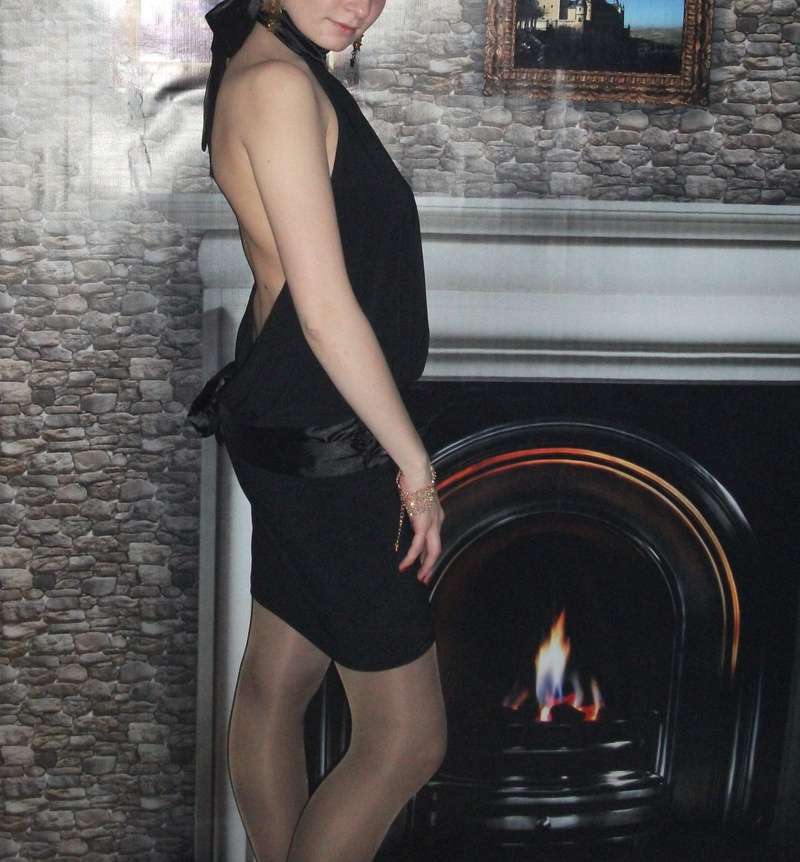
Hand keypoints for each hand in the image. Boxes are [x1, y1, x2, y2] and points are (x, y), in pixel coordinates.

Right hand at [397, 470, 443, 584]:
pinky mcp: (423, 525)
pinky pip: (418, 546)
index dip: (429, 553)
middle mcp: (438, 522)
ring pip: (432, 551)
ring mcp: (432, 524)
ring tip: (419, 578)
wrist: (417, 472)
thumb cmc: (414, 480)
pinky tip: (404, 566)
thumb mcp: (416, 498)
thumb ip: (415, 509)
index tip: (424, 563)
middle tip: (425, 579)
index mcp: (436, 516)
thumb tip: (410, 513)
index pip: (434, 539)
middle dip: (431, 565)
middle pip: (436, 549)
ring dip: (425, 566)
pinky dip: (411, 558)